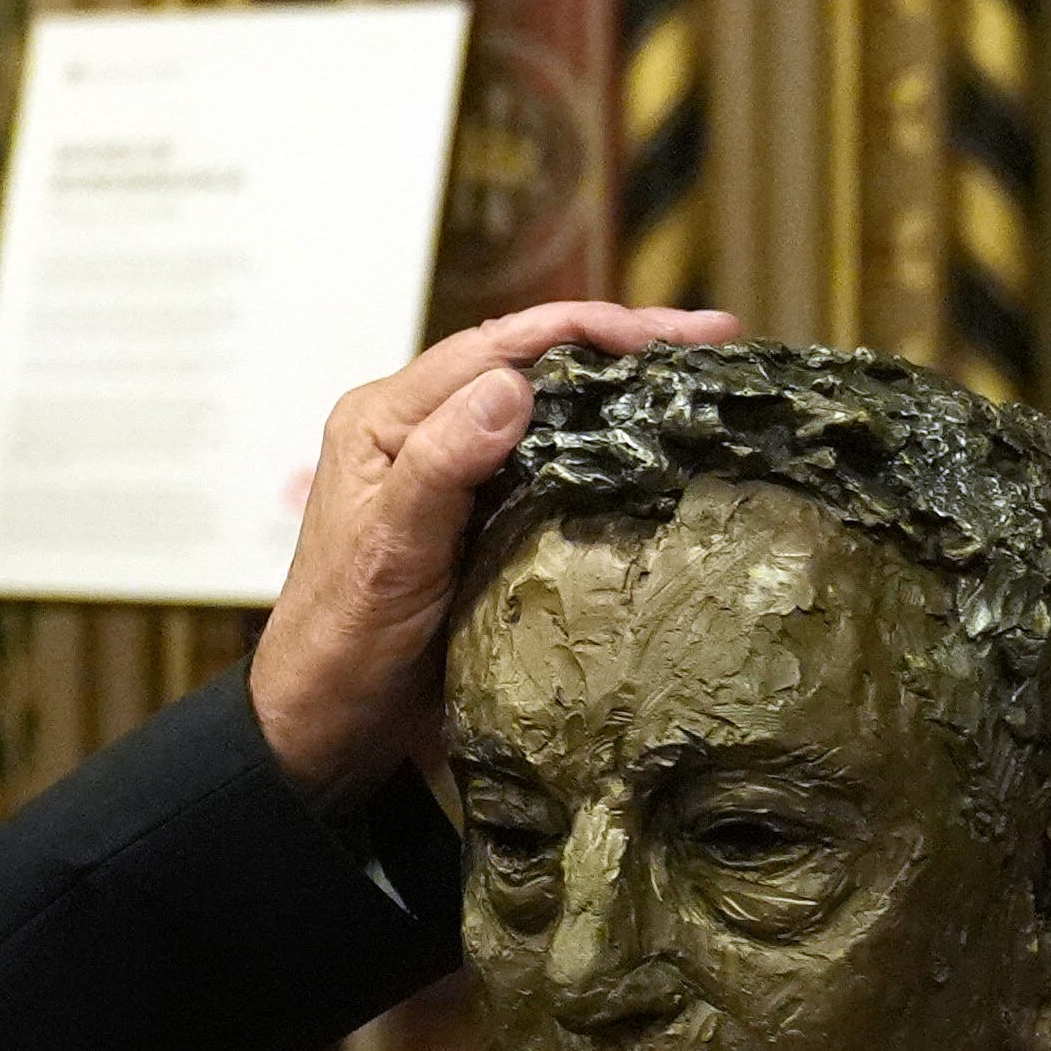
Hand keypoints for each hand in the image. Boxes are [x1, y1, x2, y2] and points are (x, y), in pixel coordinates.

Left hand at [244, 300, 739, 805]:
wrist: (331, 722)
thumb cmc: (344, 640)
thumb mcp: (391, 551)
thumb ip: (441, 465)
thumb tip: (513, 385)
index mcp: (385, 416)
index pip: (499, 344)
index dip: (591, 328)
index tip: (676, 333)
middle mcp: (418, 426)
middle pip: (532, 359)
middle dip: (624, 344)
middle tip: (719, 339)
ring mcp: (450, 468)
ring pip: (548, 404)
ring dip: (622, 386)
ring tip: (706, 377)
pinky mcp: (479, 511)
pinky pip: (551, 458)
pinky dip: (606, 441)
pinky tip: (658, 443)